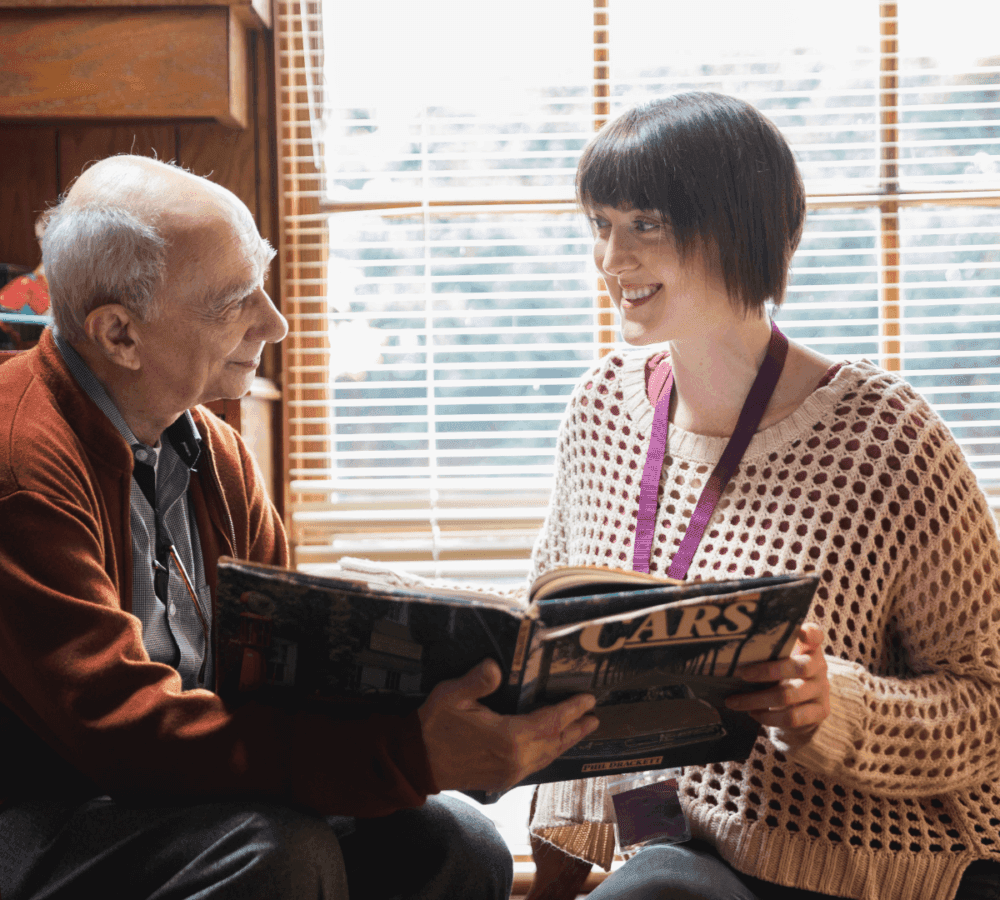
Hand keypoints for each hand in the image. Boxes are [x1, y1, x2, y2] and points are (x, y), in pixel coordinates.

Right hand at [417, 658, 599, 792]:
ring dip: (564, 742)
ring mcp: (508, 773)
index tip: (588, 700)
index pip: (550, 722)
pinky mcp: (501, 780)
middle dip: (576, 729)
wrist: (415, 762)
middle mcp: (515, 759)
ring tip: (579, 731)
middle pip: (555, 742)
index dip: (571, 710)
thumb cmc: (434, 725)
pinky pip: (534, 766)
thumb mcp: (452, 695)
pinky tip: (549, 748)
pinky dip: (548, 754)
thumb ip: (477, 681)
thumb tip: (495, 666)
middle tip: (594, 717)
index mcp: (508, 738)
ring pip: (546, 757)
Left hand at [725, 623, 829, 737]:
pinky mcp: (820, 711)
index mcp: (809, 647)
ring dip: (756, 700)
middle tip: (741, 674)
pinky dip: (768, 717)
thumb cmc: (784, 675)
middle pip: (798, 667)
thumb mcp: (779, 659)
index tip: (798, 632)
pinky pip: (792, 717)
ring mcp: (822, 689)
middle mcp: (819, 666)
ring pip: (788, 695)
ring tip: (734, 701)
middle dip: (765, 671)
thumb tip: (729, 651)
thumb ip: (766, 652)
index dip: (808, 633)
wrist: (804, 706)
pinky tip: (754, 713)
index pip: (814, 635)